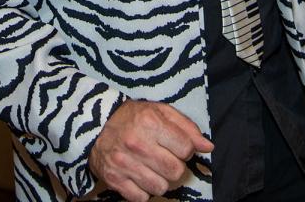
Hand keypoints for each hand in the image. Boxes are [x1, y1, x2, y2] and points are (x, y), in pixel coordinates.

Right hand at [89, 101, 212, 201]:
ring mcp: (124, 164)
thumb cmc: (134, 117)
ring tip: (152, 167)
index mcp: (150, 122)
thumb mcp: (160, 111)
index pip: (186, 148)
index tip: (177, 146)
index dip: (185, 149)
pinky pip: (142, 198)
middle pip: (175, 171)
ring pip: (160, 188)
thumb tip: (208, 147)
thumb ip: (187, 127)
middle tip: (165, 158)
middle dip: (175, 166)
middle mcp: (137, 144)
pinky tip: (139, 176)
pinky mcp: (114, 180)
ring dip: (160, 180)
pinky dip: (143, 190)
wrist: (96, 126)